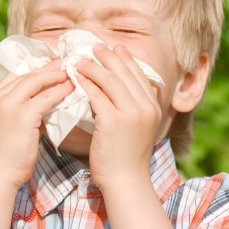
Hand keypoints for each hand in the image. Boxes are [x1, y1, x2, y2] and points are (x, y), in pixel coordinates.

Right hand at [0, 60, 73, 190]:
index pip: (13, 76)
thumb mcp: (10, 128)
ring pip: (35, 81)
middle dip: (47, 68)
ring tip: (70, 74)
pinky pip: (45, 97)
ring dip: (55, 76)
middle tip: (64, 64)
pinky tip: (70, 90)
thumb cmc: (6, 158)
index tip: (49, 66)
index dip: (33, 69)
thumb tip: (47, 104)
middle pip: (25, 75)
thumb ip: (24, 113)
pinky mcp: (22, 115)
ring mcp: (7, 105)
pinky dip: (59, 91)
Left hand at [75, 44, 161, 189]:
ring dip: (93, 67)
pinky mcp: (113, 121)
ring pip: (110, 80)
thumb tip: (116, 90)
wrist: (125, 181)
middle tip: (94, 47)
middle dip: (109, 56)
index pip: (139, 74)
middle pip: (125, 72)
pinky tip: (75, 78)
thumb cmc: (125, 157)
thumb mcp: (136, 128)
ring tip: (79, 60)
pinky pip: (96, 94)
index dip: (126, 59)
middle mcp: (146, 107)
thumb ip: (131, 108)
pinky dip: (85, 83)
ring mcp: (131, 113)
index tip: (114, 47)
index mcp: (154, 107)